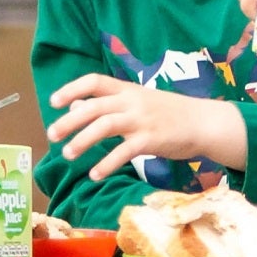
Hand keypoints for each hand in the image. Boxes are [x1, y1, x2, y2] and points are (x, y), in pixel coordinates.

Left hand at [46, 77, 243, 180]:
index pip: (94, 81)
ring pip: (105, 126)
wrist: (204, 122)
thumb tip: (75, 106)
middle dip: (69, 120)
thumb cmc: (169, 113)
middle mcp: (132, 101)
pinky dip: (107, 163)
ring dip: (83, 141)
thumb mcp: (138, 102)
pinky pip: (124, 151)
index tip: (54, 102)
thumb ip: (109, 103)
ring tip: (67, 154)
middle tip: (52, 135)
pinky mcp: (152, 139)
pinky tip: (95, 174)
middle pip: (94, 106)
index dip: (72, 89)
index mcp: (127, 89)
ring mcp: (142, 120)